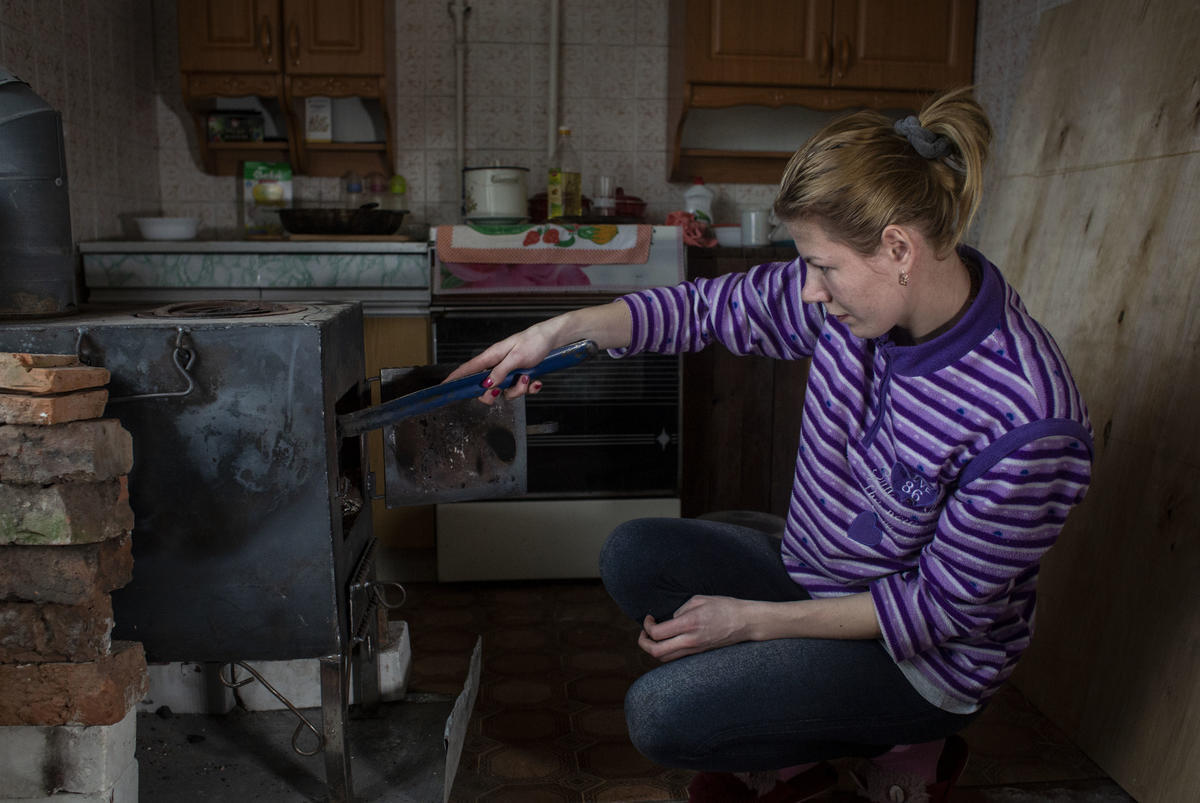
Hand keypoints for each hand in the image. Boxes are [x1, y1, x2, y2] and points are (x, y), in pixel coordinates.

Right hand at [441, 323, 554, 403]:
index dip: (456, 378)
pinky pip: (520, 390)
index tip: (445, 387)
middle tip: (501, 390)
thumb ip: (501, 371)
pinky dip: (529, 388)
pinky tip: (536, 381)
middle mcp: (498, 365)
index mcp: (492, 356)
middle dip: (494, 393)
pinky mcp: (520, 376)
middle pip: (486, 388)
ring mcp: (509, 372)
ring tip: (527, 378)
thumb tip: (486, 384)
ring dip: (518, 389)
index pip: (468, 368)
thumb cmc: (533, 342)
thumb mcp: (516, 357)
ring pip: (505, 391)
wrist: (552, 339)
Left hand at [637, 595, 752, 661]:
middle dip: (643, 643)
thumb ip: (680, 611)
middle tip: (643, 633)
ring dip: (654, 649)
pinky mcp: (699, 653)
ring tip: (653, 637)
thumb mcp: (699, 600)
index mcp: (689, 624)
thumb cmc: (724, 606)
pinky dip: (666, 651)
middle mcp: (690, 640)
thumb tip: (669, 620)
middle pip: (657, 652)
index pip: (657, 634)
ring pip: (665, 658)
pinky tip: (667, 641)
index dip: (647, 627)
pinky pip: (676, 657)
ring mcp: (694, 649)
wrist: (745, 622)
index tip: (649, 618)